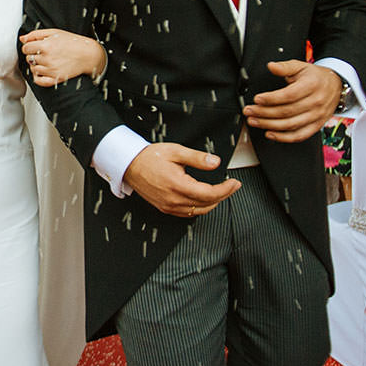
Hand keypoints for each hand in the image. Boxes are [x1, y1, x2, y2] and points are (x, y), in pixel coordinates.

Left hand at [19, 29, 106, 85]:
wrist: (88, 54)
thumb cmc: (73, 42)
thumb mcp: (54, 32)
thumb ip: (36, 34)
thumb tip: (22, 38)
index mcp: (46, 45)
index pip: (25, 48)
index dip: (29, 47)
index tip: (35, 46)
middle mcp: (47, 58)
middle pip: (29, 59)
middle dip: (34, 55)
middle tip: (44, 53)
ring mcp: (51, 70)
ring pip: (33, 69)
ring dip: (37, 65)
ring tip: (46, 61)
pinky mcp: (56, 79)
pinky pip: (38, 81)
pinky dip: (38, 77)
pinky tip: (44, 71)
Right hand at [122, 143, 240, 216]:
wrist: (129, 165)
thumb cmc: (150, 157)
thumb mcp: (176, 151)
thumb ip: (197, 158)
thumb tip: (216, 162)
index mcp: (177, 185)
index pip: (209, 193)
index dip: (226, 189)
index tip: (235, 183)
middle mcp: (173, 199)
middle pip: (207, 204)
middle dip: (223, 195)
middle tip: (232, 186)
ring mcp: (169, 206)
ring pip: (199, 211)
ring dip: (213, 203)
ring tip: (221, 191)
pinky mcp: (165, 208)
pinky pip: (188, 213)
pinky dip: (200, 207)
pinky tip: (204, 198)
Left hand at [243, 61, 340, 141]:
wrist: (336, 86)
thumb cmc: (316, 77)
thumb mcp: (301, 66)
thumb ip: (284, 67)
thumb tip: (271, 66)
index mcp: (311, 86)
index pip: (289, 95)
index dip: (271, 99)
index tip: (257, 99)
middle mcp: (315, 102)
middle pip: (287, 112)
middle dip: (264, 113)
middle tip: (249, 111)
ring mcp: (316, 116)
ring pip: (290, 125)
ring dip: (269, 125)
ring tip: (254, 121)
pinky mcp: (316, 126)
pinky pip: (299, 136)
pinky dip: (283, 137)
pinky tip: (270, 133)